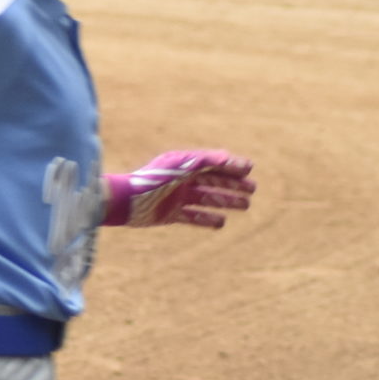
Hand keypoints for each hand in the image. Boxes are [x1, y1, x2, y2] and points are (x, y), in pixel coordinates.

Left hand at [102, 150, 255, 228]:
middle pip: (213, 180)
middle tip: (253, 189)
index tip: (249, 169)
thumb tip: (229, 157)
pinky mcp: (170, 214)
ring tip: (246, 205)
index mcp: (184, 165)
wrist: (125, 202)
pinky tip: (222, 222)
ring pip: (207, 199)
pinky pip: (193, 217)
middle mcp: (182, 180)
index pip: (213, 163)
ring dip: (226, 201)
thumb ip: (205, 161)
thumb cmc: (152, 180)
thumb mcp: (180, 167)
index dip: (231, 165)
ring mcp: (176, 197)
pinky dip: (208, 219)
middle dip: (234, 184)